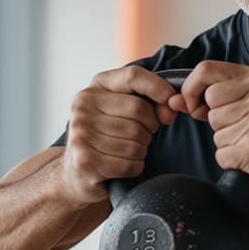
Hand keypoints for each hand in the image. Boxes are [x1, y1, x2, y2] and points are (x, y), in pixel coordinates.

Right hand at [57, 65, 180, 204]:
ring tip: (128, 152)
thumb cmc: (109, 137)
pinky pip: (128, 163)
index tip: (171, 102)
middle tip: (141, 137)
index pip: (132, 76)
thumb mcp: (124, 111)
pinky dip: (134, 167)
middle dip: (149, 128)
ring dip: (141, 151)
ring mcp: (81, 133)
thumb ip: (150, 103)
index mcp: (95, 88)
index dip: (158, 87)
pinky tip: (124, 166)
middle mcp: (83, 106)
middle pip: (139, 110)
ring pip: (135, 140)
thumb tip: (170, 109)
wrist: (76, 173)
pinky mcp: (85, 160)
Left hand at [176, 60, 248, 197]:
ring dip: (226, 142)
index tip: (193, 105)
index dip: (191, 88)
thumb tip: (175, 101)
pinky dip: (231, 160)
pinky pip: (222, 154)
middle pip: (209, 104)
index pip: (206, 70)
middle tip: (241, 128)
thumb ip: (220, 95)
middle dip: (216, 120)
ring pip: (215, 131)